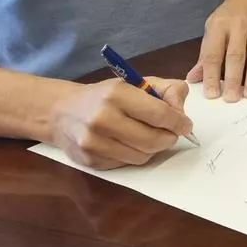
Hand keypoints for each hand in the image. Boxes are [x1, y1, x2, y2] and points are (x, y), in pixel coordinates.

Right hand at [50, 76, 192, 169]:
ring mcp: (94, 142)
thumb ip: (166, 90)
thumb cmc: (104, 96)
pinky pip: (127, 164)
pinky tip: (131, 144)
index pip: (159, 114)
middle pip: (153, 140)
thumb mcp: (135, 82)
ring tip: (152, 137)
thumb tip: (182, 110)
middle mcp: (103, 118)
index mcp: (116, 94)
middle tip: (171, 133)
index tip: (185, 124)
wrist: (61, 112)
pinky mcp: (91, 161)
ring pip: (143, 156)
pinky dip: (136, 155)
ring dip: (154, 149)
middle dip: (170, 138)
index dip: (178, 121)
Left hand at [188, 0, 246, 100]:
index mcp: (219, 25)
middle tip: (231, 98)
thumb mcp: (212, 29)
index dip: (211, 75)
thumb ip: (205, 55)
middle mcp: (238, 25)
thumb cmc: (228, 17)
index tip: (211, 94)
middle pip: (236, 55)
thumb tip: (193, 79)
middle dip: (234, 78)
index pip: (213, 53)